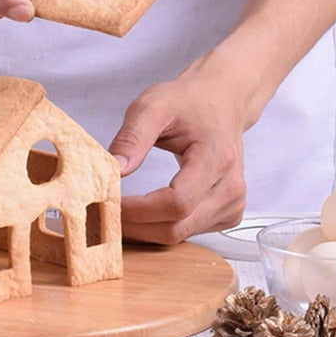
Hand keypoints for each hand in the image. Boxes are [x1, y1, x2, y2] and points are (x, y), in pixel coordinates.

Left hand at [108, 61, 250, 243]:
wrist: (220, 101)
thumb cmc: (187, 102)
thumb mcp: (152, 106)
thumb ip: (131, 138)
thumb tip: (113, 170)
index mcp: (216, 158)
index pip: (176, 202)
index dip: (138, 210)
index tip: (108, 201)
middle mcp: (231, 187)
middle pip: (177, 227)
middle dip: (135, 226)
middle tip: (103, 214)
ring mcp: (232, 203)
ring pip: (180, 235)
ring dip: (144, 230)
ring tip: (117, 211)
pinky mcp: (227, 213)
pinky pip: (188, 232)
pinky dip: (159, 228)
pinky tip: (141, 213)